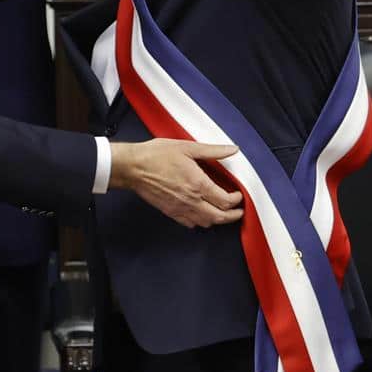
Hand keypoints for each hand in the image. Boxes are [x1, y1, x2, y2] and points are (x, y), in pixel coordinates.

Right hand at [110, 138, 243, 227]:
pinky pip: (190, 224)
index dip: (236, 200)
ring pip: (206, 223)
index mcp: (198, 184)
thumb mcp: (188, 147)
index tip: (238, 195)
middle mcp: (191, 200)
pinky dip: (200, 222)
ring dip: (218, 220)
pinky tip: (202, 214)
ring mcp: (180, 208)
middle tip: (239, 211)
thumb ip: (213, 151)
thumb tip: (232, 150)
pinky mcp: (170, 212)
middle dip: (233, 216)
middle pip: (219, 217)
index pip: (225, 201)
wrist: (133, 167)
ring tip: (223, 213)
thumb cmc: (156, 156)